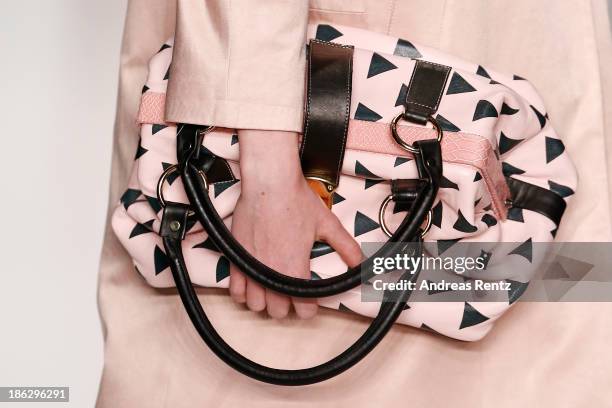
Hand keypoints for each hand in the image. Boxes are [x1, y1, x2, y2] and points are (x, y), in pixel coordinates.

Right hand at [229, 129, 362, 318]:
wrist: (269, 182)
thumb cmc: (295, 200)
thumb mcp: (327, 224)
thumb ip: (346, 247)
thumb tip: (361, 263)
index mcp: (295, 268)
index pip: (303, 310)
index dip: (310, 307)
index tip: (310, 300)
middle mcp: (272, 272)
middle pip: (278, 312)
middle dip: (287, 305)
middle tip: (292, 292)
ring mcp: (251, 267)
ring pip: (256, 306)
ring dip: (266, 301)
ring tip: (273, 289)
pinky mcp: (236, 258)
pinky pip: (236, 291)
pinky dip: (244, 293)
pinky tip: (254, 283)